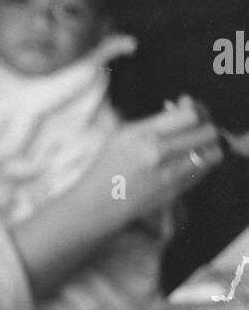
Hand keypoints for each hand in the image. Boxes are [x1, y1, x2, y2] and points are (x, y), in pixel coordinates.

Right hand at [89, 98, 221, 228]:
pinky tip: (187, 163)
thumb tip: (187, 105)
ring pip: (212, 154)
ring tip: (196, 147)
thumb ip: (157, 120)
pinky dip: (201, 165)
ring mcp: (168, 175)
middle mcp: (157, 153)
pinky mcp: (175, 192)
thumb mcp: (124, 133)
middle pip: (206, 133)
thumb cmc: (107, 166)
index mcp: (142, 134)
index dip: (195, 112)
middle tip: (198, 130)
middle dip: (205, 128)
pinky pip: (203, 172)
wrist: (97, 204)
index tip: (191, 114)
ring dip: (208, 147)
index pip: (189, 116)